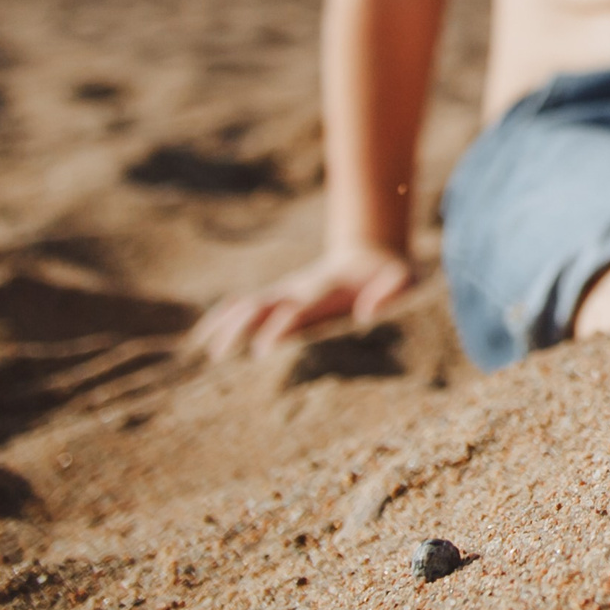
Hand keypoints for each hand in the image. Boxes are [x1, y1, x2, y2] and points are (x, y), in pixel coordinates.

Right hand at [191, 242, 413, 359]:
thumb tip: (366, 315)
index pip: (300, 309)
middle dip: (242, 327)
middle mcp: (302, 289)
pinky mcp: (282, 297)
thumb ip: (390, 292)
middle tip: (218, 354)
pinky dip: (223, 317)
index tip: (262, 347)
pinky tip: (203, 337)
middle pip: (265, 305)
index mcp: (329, 290)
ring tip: (203, 350)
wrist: (376, 254)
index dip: (281, 325)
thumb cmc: (395, 276)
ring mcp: (289, 291)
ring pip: (250, 305)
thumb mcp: (406, 281)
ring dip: (226, 324)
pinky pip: (247, 305)